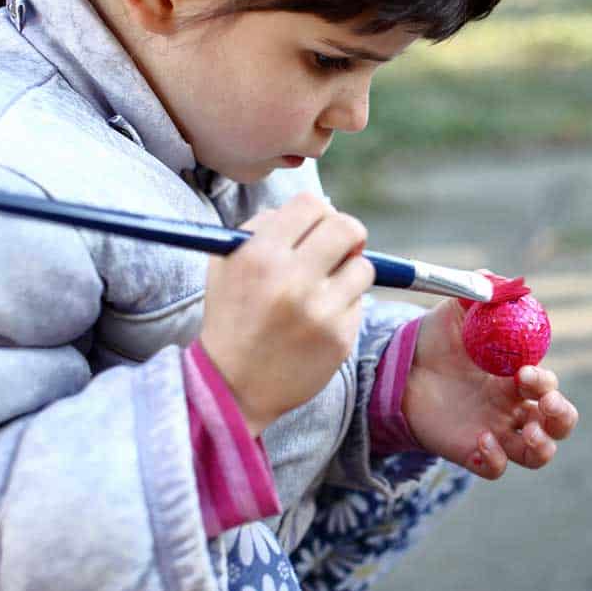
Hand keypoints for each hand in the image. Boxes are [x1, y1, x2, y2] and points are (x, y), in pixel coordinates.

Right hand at [199, 192, 373, 435]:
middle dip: (347, 234)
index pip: (311, 205)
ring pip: (363, 265)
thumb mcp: (228, 263)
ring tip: (325, 288)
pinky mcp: (340, 337)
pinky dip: (346, 304)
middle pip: (348, 227)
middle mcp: (291, 281)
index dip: (318, 213)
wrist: (232, 386)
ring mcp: (320, 311)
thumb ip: (265, 227)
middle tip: (339, 248)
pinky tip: (320, 319)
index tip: (317, 227)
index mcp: (260, 256)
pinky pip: (360, 302)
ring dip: (349, 271)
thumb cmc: (232, 316)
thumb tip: (321, 208)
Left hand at [403, 298, 578, 478]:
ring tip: (529, 434)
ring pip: (538, 454)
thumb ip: (477, 291)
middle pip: (558, 424)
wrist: (399, 368)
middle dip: (561, 416)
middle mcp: (512, 407)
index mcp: (517, 376)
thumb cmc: (435, 338)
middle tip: (543, 404)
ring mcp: (494, 431)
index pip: (549, 386)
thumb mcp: (455, 310)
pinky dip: (496, 459)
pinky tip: (481, 441)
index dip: (546, 383)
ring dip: (543, 446)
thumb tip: (495, 280)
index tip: (525, 371)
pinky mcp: (470, 451)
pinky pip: (496, 469)